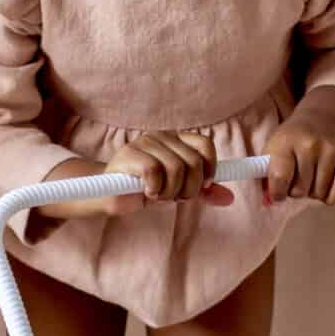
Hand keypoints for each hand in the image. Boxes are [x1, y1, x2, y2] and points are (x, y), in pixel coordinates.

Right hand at [37, 132, 235, 218]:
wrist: (105, 193)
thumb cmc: (143, 189)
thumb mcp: (177, 191)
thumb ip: (201, 191)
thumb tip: (229, 199)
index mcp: (176, 140)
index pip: (206, 146)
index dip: (209, 169)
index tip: (201, 186)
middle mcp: (162, 137)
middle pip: (193, 163)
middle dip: (188, 189)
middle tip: (173, 197)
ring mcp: (145, 143)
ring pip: (176, 169)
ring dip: (170, 193)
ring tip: (158, 195)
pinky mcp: (129, 154)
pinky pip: (155, 172)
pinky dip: (155, 189)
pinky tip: (146, 192)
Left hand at [265, 88, 334, 205]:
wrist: (323, 118)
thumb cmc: (294, 140)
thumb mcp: (274, 149)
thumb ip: (267, 175)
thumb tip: (269, 202)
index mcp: (285, 142)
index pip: (279, 177)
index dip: (277, 193)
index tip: (278, 195)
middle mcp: (309, 144)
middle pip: (300, 190)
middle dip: (296, 191)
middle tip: (297, 179)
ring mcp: (330, 151)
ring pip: (319, 194)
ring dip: (313, 192)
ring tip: (311, 177)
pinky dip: (330, 197)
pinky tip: (325, 185)